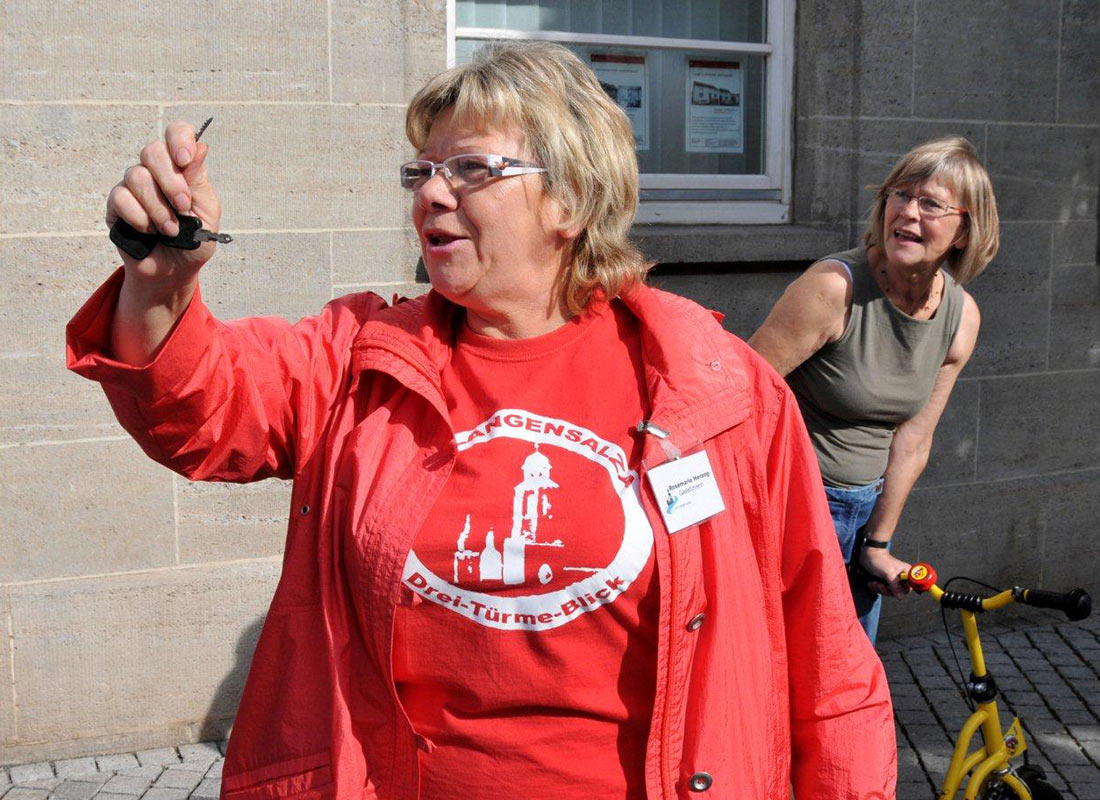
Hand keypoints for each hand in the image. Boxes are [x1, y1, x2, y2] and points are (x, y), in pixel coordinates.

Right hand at [106, 120, 221, 289]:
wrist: (174, 272)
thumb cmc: (194, 241)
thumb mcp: (207, 212)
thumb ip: (199, 181)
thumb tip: (201, 147)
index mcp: (183, 168)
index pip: (176, 133)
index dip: (179, 139)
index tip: (186, 159)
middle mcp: (156, 170)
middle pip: (152, 150)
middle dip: (170, 181)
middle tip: (183, 206)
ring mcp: (134, 185)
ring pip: (136, 176)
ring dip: (158, 208)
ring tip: (170, 231)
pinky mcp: (117, 204)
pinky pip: (121, 198)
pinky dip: (140, 218)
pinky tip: (150, 232)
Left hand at [858, 545, 911, 598]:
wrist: (868, 555)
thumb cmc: (880, 560)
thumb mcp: (889, 573)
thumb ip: (895, 586)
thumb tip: (900, 597)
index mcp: (906, 573)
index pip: (909, 588)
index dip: (901, 591)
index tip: (891, 588)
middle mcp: (900, 577)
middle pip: (898, 592)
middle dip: (887, 590)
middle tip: (880, 585)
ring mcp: (892, 580)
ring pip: (889, 592)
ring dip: (879, 589)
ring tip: (874, 582)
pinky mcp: (884, 581)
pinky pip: (882, 590)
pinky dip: (876, 588)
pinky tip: (872, 583)